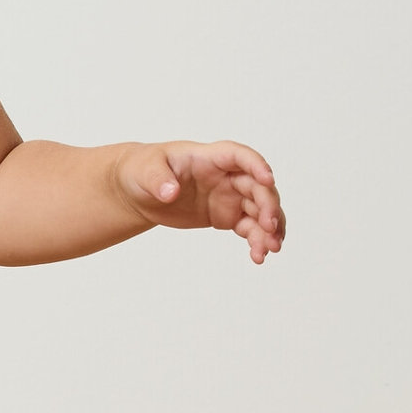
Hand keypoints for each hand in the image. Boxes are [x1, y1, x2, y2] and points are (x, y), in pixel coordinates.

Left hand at [123, 141, 286, 263]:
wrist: (140, 191)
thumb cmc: (145, 169)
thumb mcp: (146, 171)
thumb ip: (159, 180)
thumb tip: (170, 192)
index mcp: (210, 157)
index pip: (240, 156)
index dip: (257, 166)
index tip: (268, 180)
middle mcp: (226, 175)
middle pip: (257, 187)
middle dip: (268, 205)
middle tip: (270, 227)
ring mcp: (230, 196)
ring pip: (259, 210)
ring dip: (269, 228)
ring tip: (270, 249)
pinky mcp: (227, 216)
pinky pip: (249, 227)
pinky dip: (257, 240)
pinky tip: (258, 256)